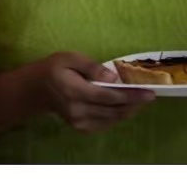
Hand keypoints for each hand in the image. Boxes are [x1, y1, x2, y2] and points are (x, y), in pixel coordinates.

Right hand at [33, 52, 151, 133]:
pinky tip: (125, 107)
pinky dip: (117, 117)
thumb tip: (113, 77)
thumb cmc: (55, 69)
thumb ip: (92, 67)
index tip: (149, 93)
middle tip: (149, 95)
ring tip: (141, 100)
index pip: (108, 97)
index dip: (131, 96)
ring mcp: (78, 122)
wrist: (37, 89)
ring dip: (129, 111)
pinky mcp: (80, 128)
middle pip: (113, 111)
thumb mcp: (70, 58)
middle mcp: (78, 111)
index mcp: (75, 91)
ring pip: (111, 120)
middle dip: (135, 104)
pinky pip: (104, 125)